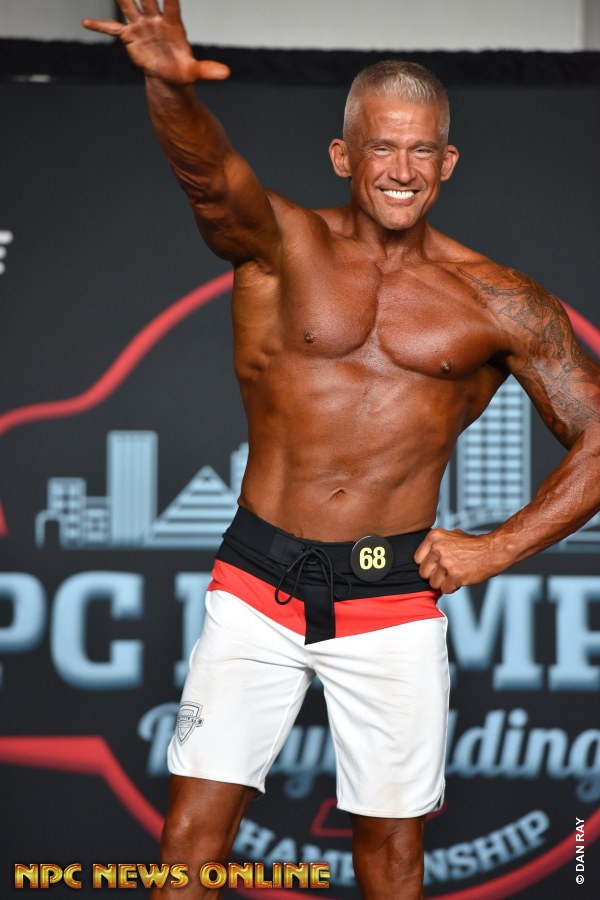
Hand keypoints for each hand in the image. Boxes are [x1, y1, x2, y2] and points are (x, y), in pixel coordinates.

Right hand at [82, 0, 229, 84]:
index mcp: (173, 24)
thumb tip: (226, 74)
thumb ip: (208, 70)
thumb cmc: (182, 70)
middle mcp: (155, 19)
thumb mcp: (194, 72)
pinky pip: (112, 29)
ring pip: (127, 4)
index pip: (172, 1)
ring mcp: (141, 25)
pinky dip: (100, 26)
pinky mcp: (129, 36)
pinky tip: (86, 22)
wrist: (168, 75)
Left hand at [414, 528, 504, 593]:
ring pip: (433, 583)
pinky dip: (452, 587)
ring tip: (455, 575)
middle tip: (446, 572)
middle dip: (434, 575)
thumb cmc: (473, 544)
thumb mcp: (451, 535)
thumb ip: (436, 544)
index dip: (428, 564)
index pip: (417, 559)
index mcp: (434, 537)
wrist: (493, 550)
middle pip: (423, 572)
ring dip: (443, 582)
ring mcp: (446, 562)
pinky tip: (460, 579)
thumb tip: (423, 557)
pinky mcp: (455, 576)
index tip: (436, 564)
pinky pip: (444, 589)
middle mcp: (437, 549)